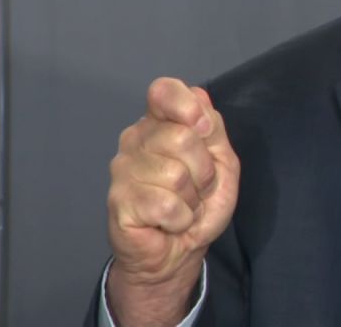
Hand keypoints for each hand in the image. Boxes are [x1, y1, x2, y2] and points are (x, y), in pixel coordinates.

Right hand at [105, 78, 240, 325]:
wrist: (179, 250)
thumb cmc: (199, 203)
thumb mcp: (221, 161)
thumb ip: (213, 128)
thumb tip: (200, 96)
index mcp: (159, 123)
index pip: (163, 91)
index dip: (187, 107)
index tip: (204, 130)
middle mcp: (135, 139)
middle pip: (181, 137)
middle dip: (204, 170)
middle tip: (195, 188)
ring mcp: (122, 170)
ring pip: (176, 173)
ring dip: (192, 198)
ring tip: (181, 206)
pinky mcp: (118, 202)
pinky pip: (166, 204)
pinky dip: (180, 218)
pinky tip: (168, 222)